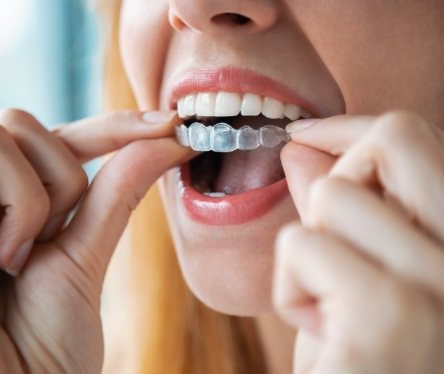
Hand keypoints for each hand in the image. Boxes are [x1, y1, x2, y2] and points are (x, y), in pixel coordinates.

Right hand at [0, 108, 189, 372]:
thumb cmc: (46, 343)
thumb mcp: (87, 257)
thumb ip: (117, 193)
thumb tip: (167, 139)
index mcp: (20, 204)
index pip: (65, 139)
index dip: (115, 126)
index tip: (171, 124)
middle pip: (25, 123)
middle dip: (59, 177)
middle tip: (50, 240)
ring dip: (30, 199)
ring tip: (15, 259)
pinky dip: (7, 203)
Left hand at [275, 111, 443, 372]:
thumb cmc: (363, 359)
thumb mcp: (359, 273)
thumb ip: (345, 208)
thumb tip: (302, 147)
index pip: (416, 138)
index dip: (352, 129)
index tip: (306, 135)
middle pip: (391, 140)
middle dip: (337, 177)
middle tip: (329, 239)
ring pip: (330, 197)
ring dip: (310, 253)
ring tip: (333, 309)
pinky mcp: (389, 315)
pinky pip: (300, 245)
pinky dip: (292, 288)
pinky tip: (325, 337)